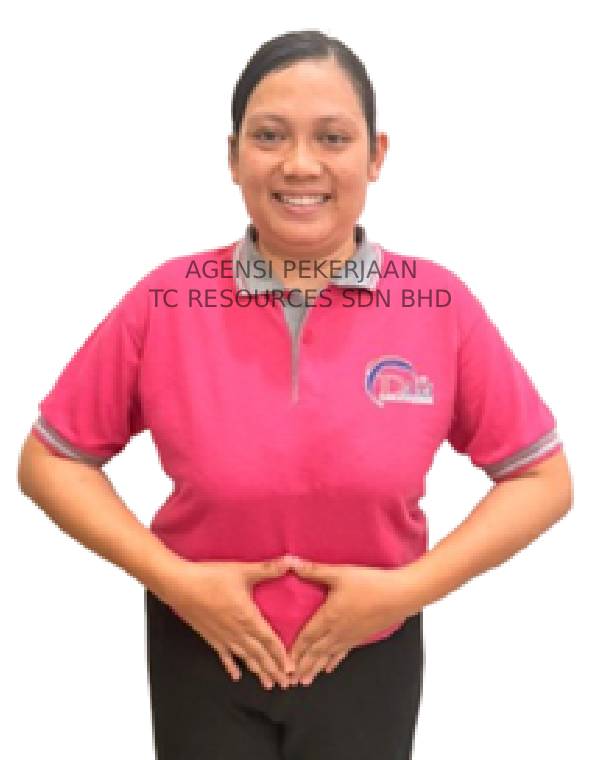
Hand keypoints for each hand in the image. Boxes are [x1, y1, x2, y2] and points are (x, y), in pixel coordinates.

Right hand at [159, 556, 296, 689]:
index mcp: (248, 617)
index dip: (281, 656)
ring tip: (268, 685)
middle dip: (273, 670)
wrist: (179, 586)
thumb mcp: (242, 570)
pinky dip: (231, 667)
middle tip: (286, 685)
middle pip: (259, 655)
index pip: (269, 641)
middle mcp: (237, 632)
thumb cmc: (211, 577)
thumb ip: (268, 568)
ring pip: (245, 659)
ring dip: (258, 671)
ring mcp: (223, 637)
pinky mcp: (210, 637)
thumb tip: (291, 561)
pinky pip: (224, 656)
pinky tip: (236, 676)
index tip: (291, 670)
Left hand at [285, 558, 407, 685]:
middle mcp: (338, 631)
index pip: (306, 637)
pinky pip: (342, 654)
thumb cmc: (370, 583)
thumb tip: (291, 562)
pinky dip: (333, 662)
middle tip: (289, 681)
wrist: (400, 595)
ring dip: (314, 669)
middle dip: (301, 666)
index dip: (294, 650)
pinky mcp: (361, 637)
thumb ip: (314, 570)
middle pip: (315, 652)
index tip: (283, 662)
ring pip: (327, 657)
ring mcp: (350, 637)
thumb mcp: (340, 573)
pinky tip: (329, 668)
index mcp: (329, 617)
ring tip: (304, 681)